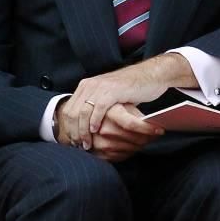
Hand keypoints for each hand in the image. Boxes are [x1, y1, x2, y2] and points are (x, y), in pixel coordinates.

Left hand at [59, 54, 193, 149]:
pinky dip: (94, 121)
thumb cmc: (131, 88)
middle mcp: (90, 85)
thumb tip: (86, 124)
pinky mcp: (112, 90)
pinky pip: (98, 108)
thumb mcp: (109, 95)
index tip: (73, 141)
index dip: (69, 127)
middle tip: (78, 145)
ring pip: (82, 112)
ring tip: (86, 143)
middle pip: (72, 112)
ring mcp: (100, 87)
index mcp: (87, 85)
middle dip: (73, 132)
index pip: (69, 109)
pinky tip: (96, 130)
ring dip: (83, 130)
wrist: (150, 75)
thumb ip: (96, 104)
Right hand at [88, 103, 164, 161]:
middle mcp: (103, 128)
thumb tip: (154, 120)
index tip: (160, 130)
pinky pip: (120, 156)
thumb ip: (136, 113)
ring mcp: (99, 142)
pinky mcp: (97, 152)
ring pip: (129, 148)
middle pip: (134, 139)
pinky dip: (129, 152)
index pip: (133, 124)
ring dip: (140, 145)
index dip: (149, 129)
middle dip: (148, 138)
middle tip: (155, 135)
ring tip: (146, 140)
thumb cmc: (109, 109)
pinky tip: (133, 146)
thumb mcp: (122, 105)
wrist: (85, 119)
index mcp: (110, 112)